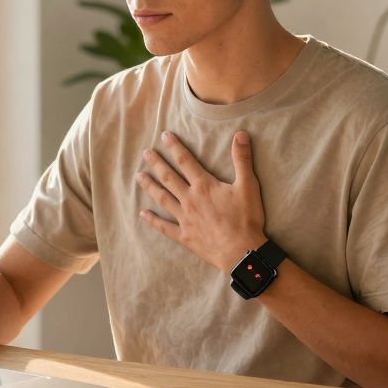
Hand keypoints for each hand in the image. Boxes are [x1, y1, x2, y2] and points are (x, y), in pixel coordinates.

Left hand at [136, 130, 266, 273]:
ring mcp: (185, 218)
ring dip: (150, 186)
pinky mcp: (184, 235)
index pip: (185, 161)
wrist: (242, 252)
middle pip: (169, 177)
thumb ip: (242, 159)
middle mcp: (190, 199)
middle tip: (145, 153)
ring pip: (163, 198)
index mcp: (204, 186)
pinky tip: (143, 214)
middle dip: (157, 163)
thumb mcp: (248, 186)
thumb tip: (241, 134)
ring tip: (139, 176)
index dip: (174, 147)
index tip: (164, 136)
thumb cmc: (246, 219)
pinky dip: (153, 220)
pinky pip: (164, 226)